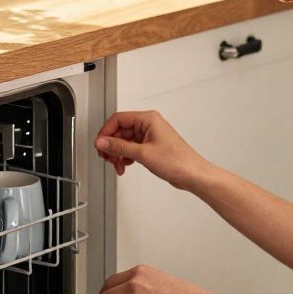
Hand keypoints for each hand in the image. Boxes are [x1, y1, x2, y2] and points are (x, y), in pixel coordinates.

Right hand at [94, 110, 208, 189]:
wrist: (192, 174)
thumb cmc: (177, 161)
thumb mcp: (143, 154)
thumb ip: (119, 147)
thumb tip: (102, 142)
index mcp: (148, 119)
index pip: (118, 119)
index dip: (106, 132)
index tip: (100, 145)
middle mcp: (149, 125)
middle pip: (120, 131)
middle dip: (111, 146)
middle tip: (107, 157)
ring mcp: (150, 136)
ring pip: (125, 141)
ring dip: (118, 154)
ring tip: (117, 165)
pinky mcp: (151, 147)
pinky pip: (132, 149)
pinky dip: (126, 157)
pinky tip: (124, 166)